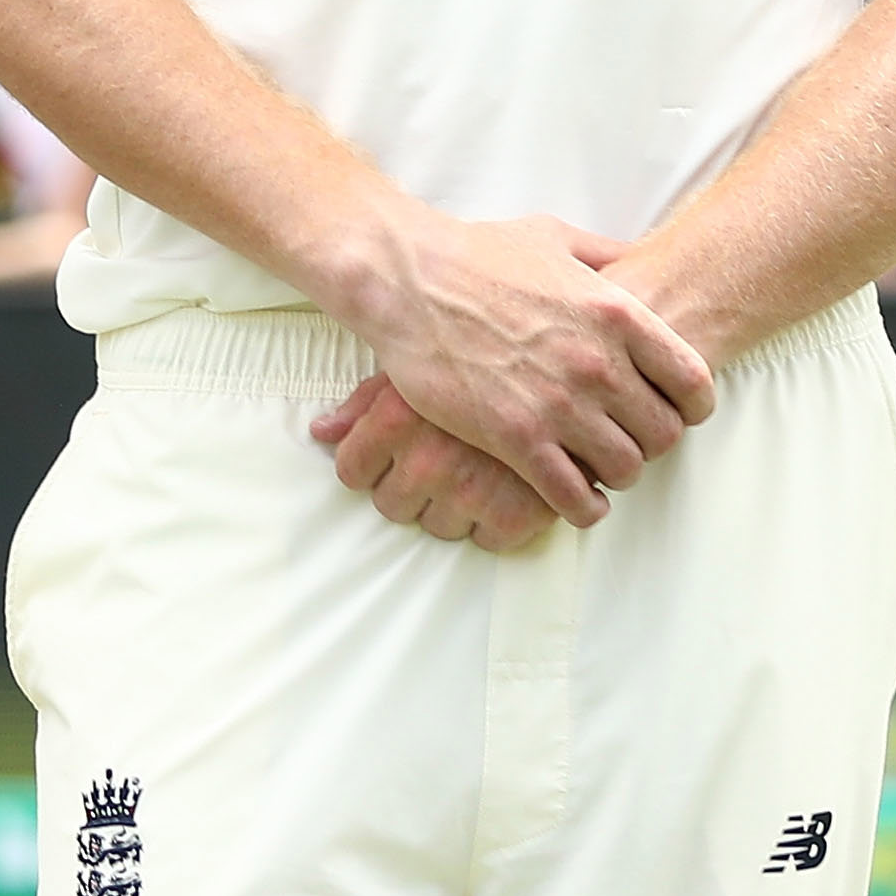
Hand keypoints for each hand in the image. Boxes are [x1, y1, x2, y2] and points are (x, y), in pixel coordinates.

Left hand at [310, 372, 556, 551]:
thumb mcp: (419, 365)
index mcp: (396, 417)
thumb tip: (321, 433)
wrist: (574, 358)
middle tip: (441, 460)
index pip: (352, 471)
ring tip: (476, 470)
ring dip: (452, 505)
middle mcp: (427, 458)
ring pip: (436, 526)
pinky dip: (497, 521)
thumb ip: (364, 403)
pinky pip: (487, 539)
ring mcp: (472, 490)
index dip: (370, 464)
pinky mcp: (519, 513)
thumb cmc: (487, 356)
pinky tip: (506, 487)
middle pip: (391, 504)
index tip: (393, 454)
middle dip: (410, 486)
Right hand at [353, 213, 714, 529]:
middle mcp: (598, 363)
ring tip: (596, 468)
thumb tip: (639, 257)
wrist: (405, 278)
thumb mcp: (553, 238)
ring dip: (614, 475)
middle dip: (649, 442)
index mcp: (617, 313)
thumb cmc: (474, 253)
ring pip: (624, 469)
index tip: (673, 412)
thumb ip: (605, 253)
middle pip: (663, 434)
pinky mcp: (514, 436)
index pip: (694, 383)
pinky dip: (582, 507)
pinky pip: (573, 496)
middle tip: (626, 440)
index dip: (690, 407)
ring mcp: (558, 403)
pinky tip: (574, 499)